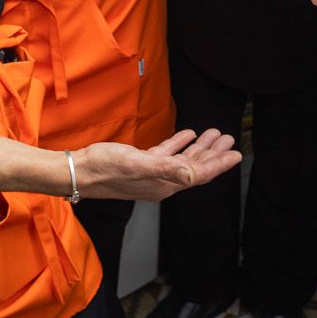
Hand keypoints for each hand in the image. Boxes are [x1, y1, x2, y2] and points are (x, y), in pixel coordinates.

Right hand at [75, 129, 240, 200]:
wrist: (79, 171)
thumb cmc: (105, 167)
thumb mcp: (137, 165)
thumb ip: (166, 168)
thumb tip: (191, 173)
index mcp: (165, 184)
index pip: (199, 174)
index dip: (219, 164)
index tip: (237, 154)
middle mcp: (162, 181)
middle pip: (195, 167)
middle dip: (214, 153)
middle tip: (228, 139)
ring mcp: (152, 174)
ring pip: (183, 160)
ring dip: (199, 147)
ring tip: (213, 134)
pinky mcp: (141, 164)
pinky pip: (167, 155)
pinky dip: (179, 144)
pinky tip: (187, 135)